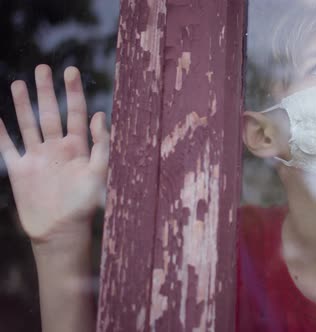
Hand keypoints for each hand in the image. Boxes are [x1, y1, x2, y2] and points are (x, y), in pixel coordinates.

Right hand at [0, 65, 108, 247]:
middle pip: (49, 113)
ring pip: (28, 124)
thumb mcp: (99, 173)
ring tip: (18, 83)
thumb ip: (101, 145)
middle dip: (46, 91)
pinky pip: (7, 147)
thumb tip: (100, 114)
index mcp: (77, 148)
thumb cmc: (85, 205)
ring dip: (23, 105)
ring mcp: (37, 158)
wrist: (61, 232)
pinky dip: (0, 132)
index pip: (75, 113)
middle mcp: (56, 148)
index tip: (71, 70)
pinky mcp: (20, 171)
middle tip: (43, 68)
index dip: (73, 92)